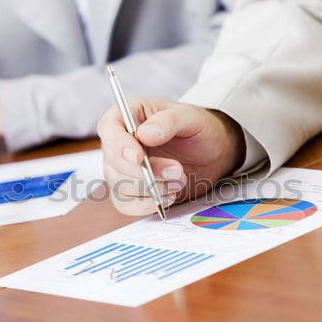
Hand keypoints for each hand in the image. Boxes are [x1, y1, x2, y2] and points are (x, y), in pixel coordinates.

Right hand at [97, 99, 245, 215]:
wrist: (211, 154)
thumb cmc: (198, 129)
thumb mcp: (191, 117)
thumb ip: (168, 121)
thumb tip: (145, 134)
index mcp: (128, 115)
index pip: (109, 128)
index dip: (119, 146)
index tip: (140, 158)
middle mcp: (119, 143)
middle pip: (114, 164)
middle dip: (146, 173)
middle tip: (177, 171)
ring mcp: (123, 169)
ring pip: (121, 187)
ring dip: (154, 189)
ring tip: (180, 179)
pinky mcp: (132, 191)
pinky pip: (128, 205)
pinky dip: (149, 205)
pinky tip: (170, 194)